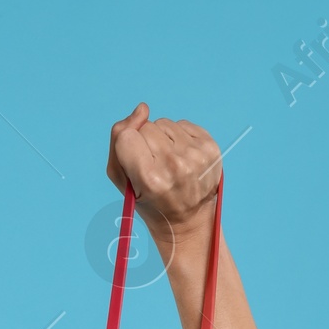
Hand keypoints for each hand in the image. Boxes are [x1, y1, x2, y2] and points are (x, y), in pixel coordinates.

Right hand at [107, 105, 220, 231]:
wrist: (188, 220)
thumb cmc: (150, 201)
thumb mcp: (123, 181)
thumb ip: (118, 141)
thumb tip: (142, 108)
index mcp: (150, 179)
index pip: (126, 136)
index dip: (128, 146)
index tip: (137, 163)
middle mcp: (175, 166)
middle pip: (147, 127)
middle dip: (146, 143)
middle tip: (155, 167)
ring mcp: (196, 155)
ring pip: (164, 123)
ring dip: (163, 139)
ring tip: (169, 163)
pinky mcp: (210, 146)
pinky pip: (182, 124)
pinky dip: (179, 137)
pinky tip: (182, 157)